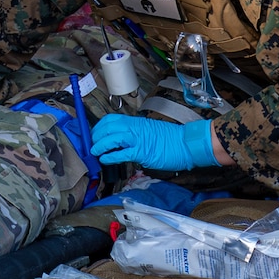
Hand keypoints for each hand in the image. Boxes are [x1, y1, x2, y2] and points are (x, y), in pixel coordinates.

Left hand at [89, 113, 219, 170]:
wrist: (186, 144)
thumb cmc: (171, 139)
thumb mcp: (149, 131)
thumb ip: (135, 134)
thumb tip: (123, 141)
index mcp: (136, 122)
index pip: (111, 120)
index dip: (99, 127)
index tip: (94, 134)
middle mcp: (135, 128)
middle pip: (108, 126)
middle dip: (96, 135)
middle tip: (91, 144)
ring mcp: (138, 139)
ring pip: (112, 137)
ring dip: (100, 145)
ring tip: (94, 152)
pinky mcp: (143, 152)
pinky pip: (122, 153)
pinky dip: (111, 156)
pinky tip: (105, 159)